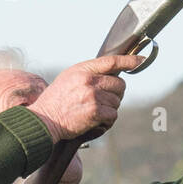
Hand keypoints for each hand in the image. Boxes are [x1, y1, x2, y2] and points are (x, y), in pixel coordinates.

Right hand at [27, 53, 143, 142]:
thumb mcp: (68, 79)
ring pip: (117, 102)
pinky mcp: (95, 112)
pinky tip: (94, 123)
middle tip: (104, 102)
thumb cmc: (56, 101)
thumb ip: (88, 74)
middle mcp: (88, 80)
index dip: (128, 60)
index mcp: (82, 70)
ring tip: (93, 113)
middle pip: (120, 85)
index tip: (139, 60)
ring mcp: (92, 96)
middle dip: (116, 95)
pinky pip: (113, 116)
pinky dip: (106, 122)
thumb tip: (111, 75)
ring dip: (109, 110)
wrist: (43, 120)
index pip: (111, 61)